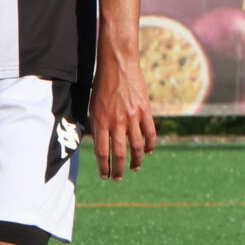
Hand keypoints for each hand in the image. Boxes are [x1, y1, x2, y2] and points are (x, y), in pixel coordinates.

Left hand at [86, 36, 157, 180]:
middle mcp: (116, 122)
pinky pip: (150, 133)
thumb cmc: (102, 86)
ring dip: (136, 160)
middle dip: (118, 169)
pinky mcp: (145, 111)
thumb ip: (98, 126)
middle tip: (118, 178)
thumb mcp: (93, 107)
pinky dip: (150, 145)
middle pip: (119, 153)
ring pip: (136, 146)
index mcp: (101, 122)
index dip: (103, 167)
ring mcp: (132, 117)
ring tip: (135, 168)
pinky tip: (149, 151)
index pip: (102, 152)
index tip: (104, 175)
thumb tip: (100, 144)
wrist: (118, 66)